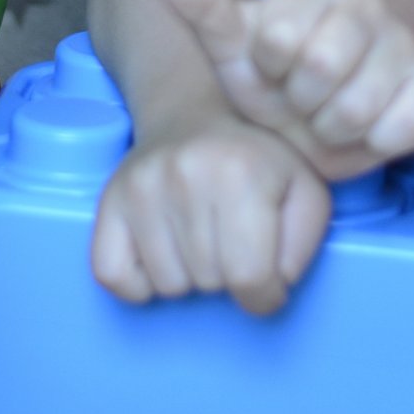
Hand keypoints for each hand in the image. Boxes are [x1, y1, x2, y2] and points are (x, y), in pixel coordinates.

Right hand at [91, 108, 331, 314]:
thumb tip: (274, 283)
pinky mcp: (109, 200)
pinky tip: (164, 251)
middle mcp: (185, 175)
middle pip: (210, 283)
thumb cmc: (256, 161)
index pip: (250, 277)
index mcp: (241, 173)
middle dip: (228, 278)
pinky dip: (139, 281)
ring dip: (188, 277)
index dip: (266, 295)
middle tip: (231, 241)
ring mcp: (141, 187)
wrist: (194, 117)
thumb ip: (303, 243)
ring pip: (168, 285)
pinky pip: (113, 276)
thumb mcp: (304, 190)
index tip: (267, 282)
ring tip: (198, 236)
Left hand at [158, 0, 413, 180]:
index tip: (274, 70)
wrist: (332, 105)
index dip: (269, 70)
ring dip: (332, 128)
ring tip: (328, 117)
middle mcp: (368, 4)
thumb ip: (205, 10)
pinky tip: (365, 130)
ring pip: (357, 106)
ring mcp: (405, 43)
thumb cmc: (277, 78)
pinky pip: (399, 129)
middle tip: (302, 101)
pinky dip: (373, 143)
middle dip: (300, 102)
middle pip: (321, 68)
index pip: (278, 38)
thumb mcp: (235, 49)